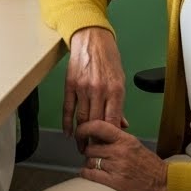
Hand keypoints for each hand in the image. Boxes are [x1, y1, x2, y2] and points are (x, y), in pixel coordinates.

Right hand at [63, 26, 128, 150]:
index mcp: (115, 90)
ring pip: (82, 118)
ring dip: (81, 135)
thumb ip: (119, 104)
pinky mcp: (70, 84)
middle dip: (95, 140)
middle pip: (96, 123)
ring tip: (82, 147)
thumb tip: (122, 124)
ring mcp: (83, 87)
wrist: (92, 38)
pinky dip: (67, 122)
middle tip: (94, 153)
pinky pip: (68, 108)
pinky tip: (68, 132)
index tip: (108, 148)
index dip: (109, 138)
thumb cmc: (109, 58)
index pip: (112, 121)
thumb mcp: (120, 80)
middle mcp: (99, 90)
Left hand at [79, 119, 167, 190]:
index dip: (84, 127)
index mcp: (126, 139)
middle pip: (91, 147)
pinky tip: (88, 173)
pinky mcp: (115, 182)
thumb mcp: (135, 145)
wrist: (164, 185)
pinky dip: (86, 173)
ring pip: (90, 161)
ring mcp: (117, 167)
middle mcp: (120, 151)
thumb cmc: (150, 166)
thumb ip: (117, 138)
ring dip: (89, 163)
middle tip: (92, 154)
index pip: (99, 126)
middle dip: (89, 151)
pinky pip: (91, 174)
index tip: (79, 131)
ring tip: (95, 165)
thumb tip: (98, 133)